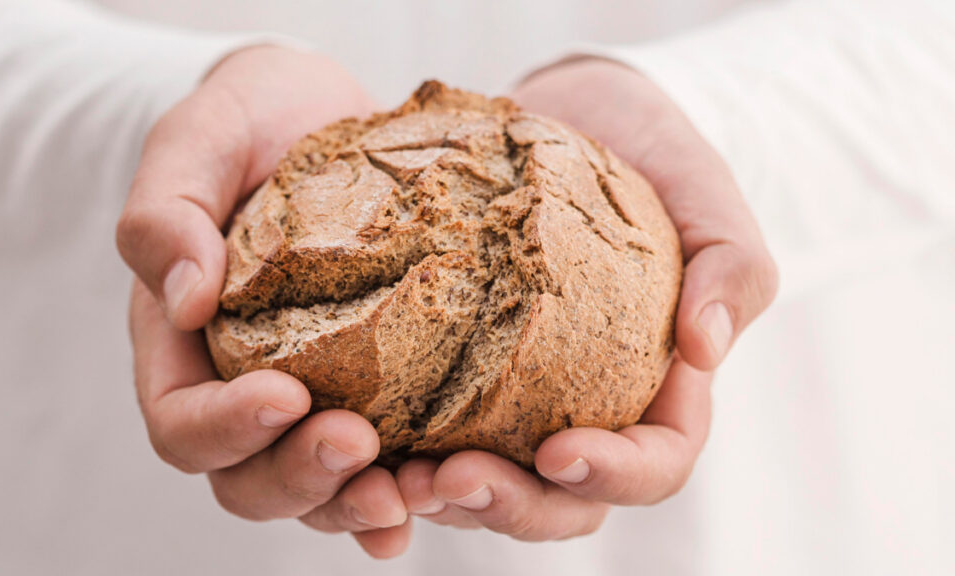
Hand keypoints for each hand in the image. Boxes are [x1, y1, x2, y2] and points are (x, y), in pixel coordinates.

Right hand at [118, 46, 409, 558]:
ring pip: (317, 489)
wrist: (323, 114)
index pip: (181, 422)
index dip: (225, 428)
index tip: (284, 396)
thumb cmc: (254, 122)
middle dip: (301, 476)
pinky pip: (382, 460)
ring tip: (411, 492)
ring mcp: (312, 396)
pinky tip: (440, 491)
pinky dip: (406, 487)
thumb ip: (166, 211)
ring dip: (358, 502)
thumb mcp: (202, 139)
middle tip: (359, 445)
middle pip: (248, 479)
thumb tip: (185, 301)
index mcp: (182, 346)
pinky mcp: (378, 388)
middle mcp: (242, 387)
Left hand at [396, 58, 777, 539]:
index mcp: (658, 390)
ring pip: (490, 483)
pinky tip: (357, 439)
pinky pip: (429, 430)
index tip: (559, 452)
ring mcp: (517, 397)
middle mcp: (585, 409)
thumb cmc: (649, 154)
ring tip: (393, 478)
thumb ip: (732, 266)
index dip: (612, 475)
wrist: (568, 112)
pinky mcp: (456, 369)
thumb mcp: (704, 193)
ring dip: (442, 497)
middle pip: (561, 500)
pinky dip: (396, 452)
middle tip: (449, 481)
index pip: (653, 464)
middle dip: (510, 505)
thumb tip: (705, 349)